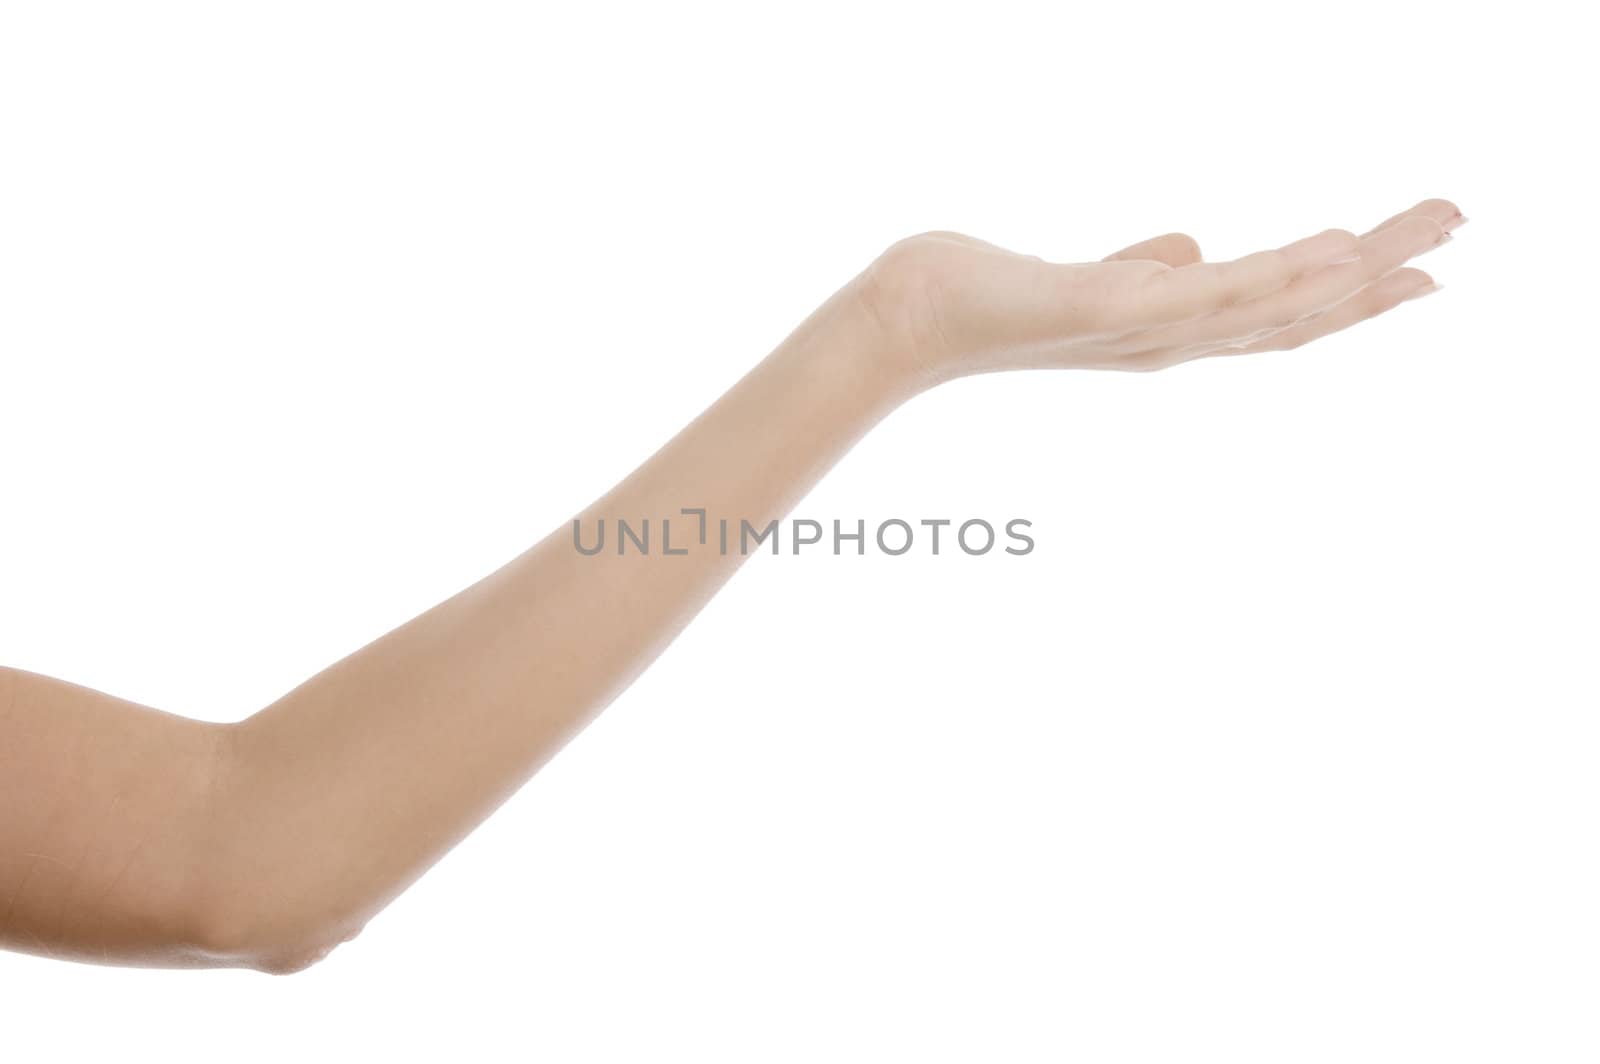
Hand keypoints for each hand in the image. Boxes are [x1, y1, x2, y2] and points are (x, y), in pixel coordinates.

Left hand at [857, 199, 1461, 386]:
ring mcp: (1145, 333)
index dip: (1349, 295)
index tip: (1416, 266)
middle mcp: (1168, 343)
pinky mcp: (1111, 312)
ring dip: (1351, 270)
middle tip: (1454, 230)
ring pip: (1270, 305)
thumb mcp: (1087, 275)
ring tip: (1422, 234)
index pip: (1277, 314)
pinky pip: (1210, 298)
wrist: (913, 316)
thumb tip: (1193, 247)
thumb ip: (1145, 266)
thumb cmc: (989, 296)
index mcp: (1168, 331)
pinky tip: (1331, 252)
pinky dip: (1277, 279)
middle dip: (1377, 276)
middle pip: (1294, 314)